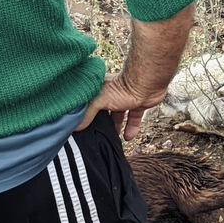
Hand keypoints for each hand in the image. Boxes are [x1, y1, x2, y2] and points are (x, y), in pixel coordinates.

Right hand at [77, 5, 196, 142]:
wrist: (147, 83)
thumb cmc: (123, 87)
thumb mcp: (99, 101)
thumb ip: (88, 113)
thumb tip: (76, 126)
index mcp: (100, 90)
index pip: (90, 104)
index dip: (85, 115)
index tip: (82, 128)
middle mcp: (112, 94)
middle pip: (105, 111)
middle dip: (102, 123)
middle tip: (97, 136)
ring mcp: (126, 99)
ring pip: (119, 116)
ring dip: (117, 127)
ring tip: (112, 139)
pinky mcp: (138, 104)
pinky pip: (133, 118)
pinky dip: (131, 128)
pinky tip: (128, 137)